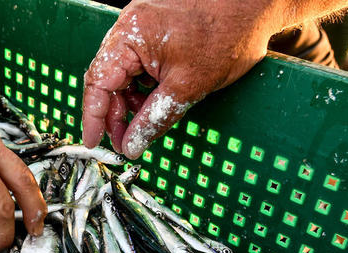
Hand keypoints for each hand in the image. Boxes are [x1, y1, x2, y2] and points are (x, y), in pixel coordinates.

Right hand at [82, 0, 278, 158]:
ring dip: (130, 102)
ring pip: (122, 74)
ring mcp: (141, 27)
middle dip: (115, 113)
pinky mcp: (154, 30)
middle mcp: (130, 26)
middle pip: (107, 79)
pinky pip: (137, 65)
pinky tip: (156, 101)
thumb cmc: (226, 35)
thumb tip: (132, 144)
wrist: (255, 6)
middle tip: (126, 142)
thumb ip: (153, 119)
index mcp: (131, 35)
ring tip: (146, 121)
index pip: (98, 82)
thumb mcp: (187, 88)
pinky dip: (142, 87)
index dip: (93, 116)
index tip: (93, 142)